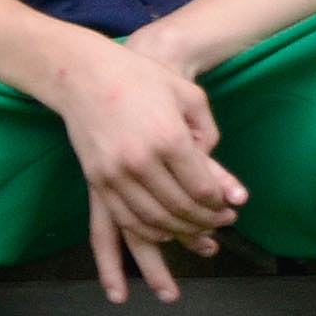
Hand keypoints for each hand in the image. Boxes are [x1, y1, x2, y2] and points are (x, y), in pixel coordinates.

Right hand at [44, 32, 244, 302]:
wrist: (84, 75)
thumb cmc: (142, 79)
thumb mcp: (188, 96)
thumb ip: (209, 138)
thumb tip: (228, 186)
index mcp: (169, 139)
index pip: (202, 189)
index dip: (219, 205)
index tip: (231, 208)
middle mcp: (140, 162)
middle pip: (179, 209)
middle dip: (205, 223)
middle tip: (221, 227)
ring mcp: (114, 175)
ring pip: (152, 222)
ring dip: (178, 235)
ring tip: (198, 239)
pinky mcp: (96, 182)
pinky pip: (122, 222)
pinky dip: (144, 236)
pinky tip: (162, 240)